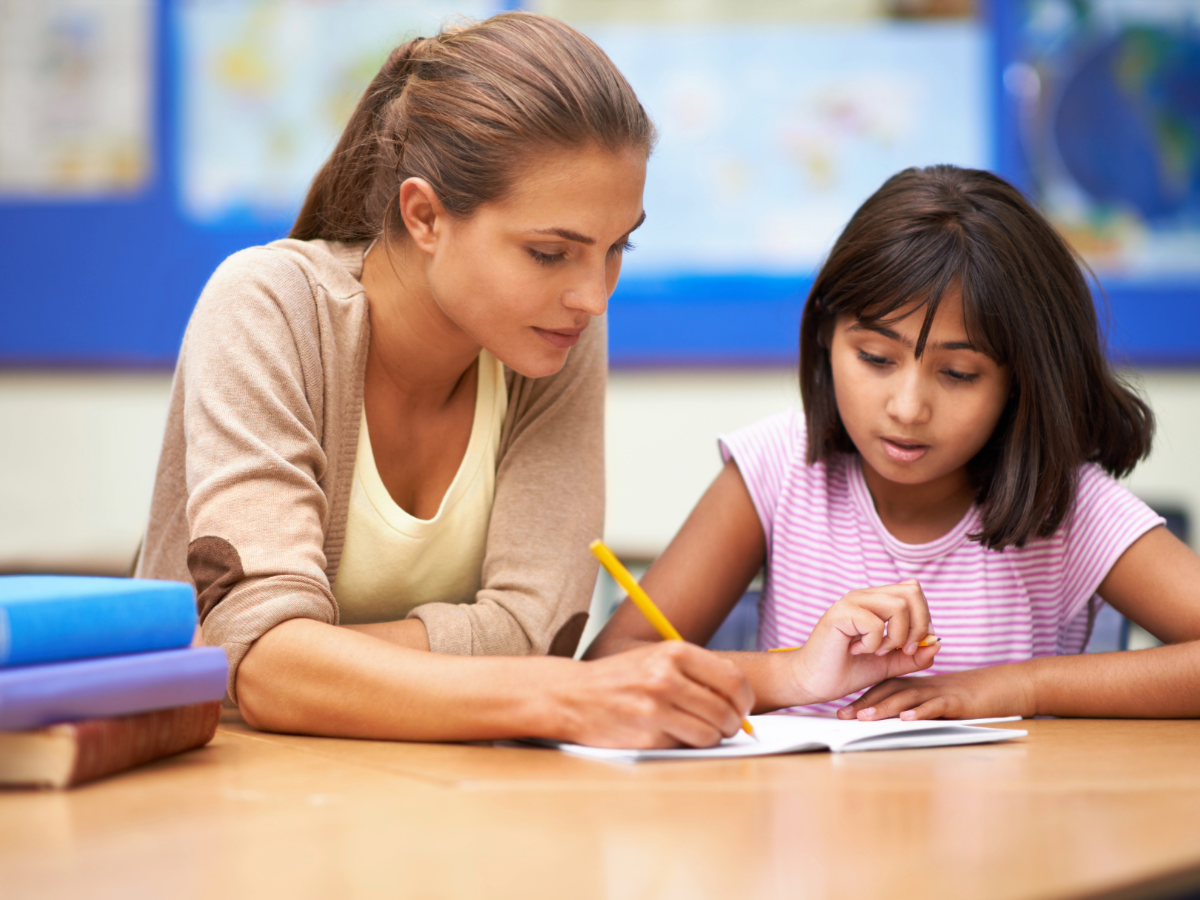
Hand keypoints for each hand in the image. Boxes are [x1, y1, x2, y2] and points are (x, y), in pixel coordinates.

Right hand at [553, 641, 753, 748]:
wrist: (573, 696)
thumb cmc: (621, 678)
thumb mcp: (655, 658)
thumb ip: (694, 670)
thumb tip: (739, 694)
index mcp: (674, 652)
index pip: (732, 679)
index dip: (745, 699)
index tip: (742, 707)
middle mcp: (666, 677)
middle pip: (726, 709)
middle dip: (733, 723)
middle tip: (728, 726)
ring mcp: (656, 708)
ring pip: (711, 732)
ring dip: (714, 737)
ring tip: (702, 731)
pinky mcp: (647, 735)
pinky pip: (687, 745)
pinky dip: (688, 744)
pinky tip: (674, 735)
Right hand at [788, 580, 940, 704]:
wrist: (813, 682)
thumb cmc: (847, 670)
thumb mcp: (889, 664)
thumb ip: (913, 656)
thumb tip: (937, 644)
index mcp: (877, 602)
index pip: (914, 591)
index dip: (923, 618)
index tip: (912, 647)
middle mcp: (865, 596)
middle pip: (912, 592)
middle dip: (917, 626)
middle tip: (903, 650)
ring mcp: (851, 602)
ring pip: (898, 605)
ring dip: (896, 636)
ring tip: (879, 651)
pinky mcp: (840, 614)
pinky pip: (875, 623)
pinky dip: (873, 643)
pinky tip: (857, 650)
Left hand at [836, 663, 1037, 720]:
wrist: (1004, 688)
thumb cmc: (969, 698)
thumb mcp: (937, 702)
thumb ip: (916, 708)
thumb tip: (891, 725)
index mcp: (917, 685)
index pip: (884, 689)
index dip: (862, 699)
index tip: (840, 712)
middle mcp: (924, 686)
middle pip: (889, 692)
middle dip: (864, 704)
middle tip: (842, 715)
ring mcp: (940, 692)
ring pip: (907, 698)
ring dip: (885, 708)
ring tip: (864, 718)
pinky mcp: (958, 701)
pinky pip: (937, 705)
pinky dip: (921, 711)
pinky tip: (906, 718)